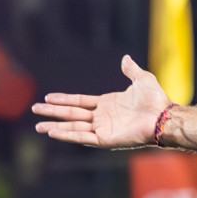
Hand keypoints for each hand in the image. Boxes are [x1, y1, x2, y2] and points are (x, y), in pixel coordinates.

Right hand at [32, 56, 171, 147]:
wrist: (162, 116)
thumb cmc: (155, 99)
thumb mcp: (142, 79)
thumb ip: (131, 70)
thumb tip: (125, 58)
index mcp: (107, 104)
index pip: (80, 101)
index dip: (64, 99)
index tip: (48, 97)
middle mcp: (102, 117)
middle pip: (72, 114)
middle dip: (53, 112)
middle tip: (34, 109)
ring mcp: (103, 129)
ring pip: (74, 127)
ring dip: (55, 126)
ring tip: (38, 126)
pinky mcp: (105, 140)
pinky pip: (83, 137)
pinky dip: (68, 135)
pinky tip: (54, 132)